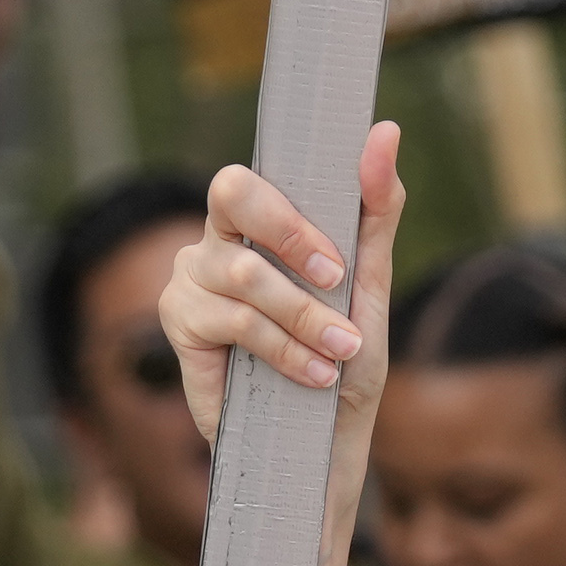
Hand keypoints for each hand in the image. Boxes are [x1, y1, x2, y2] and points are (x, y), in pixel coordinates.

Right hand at [160, 125, 406, 446]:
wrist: (325, 436)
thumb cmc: (344, 352)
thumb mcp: (370, 280)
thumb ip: (376, 206)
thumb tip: (385, 129)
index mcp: (255, 222)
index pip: (252, 178)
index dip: (292, 213)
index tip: (336, 263)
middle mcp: (213, 242)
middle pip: (231, 195)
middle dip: (291, 237)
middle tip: (336, 283)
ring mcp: (189, 282)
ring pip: (244, 274)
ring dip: (304, 316)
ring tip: (340, 350)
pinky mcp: (180, 327)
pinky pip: (235, 322)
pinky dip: (284, 348)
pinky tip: (313, 373)